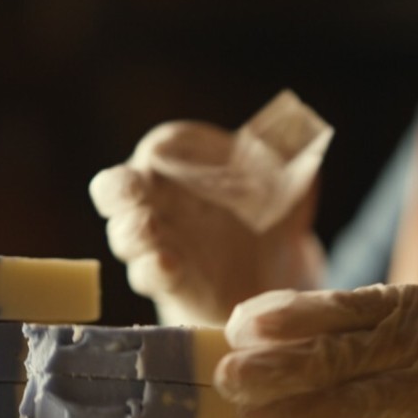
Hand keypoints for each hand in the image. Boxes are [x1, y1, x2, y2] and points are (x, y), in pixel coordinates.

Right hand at [90, 121, 324, 326]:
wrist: (274, 269)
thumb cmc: (269, 210)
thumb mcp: (291, 185)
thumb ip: (293, 161)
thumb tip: (300, 137)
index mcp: (184, 161)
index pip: (164, 146)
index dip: (169, 149)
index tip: (185, 155)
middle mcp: (159, 197)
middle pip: (118, 187)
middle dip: (119, 188)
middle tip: (131, 190)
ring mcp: (158, 240)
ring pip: (124, 234)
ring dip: (132, 232)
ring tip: (149, 229)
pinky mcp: (167, 279)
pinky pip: (146, 273)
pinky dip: (153, 269)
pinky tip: (168, 264)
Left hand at [213, 284, 417, 417]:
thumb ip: (367, 327)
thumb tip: (284, 333)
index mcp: (414, 308)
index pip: (337, 307)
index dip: (283, 316)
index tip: (237, 324)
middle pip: (334, 356)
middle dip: (273, 366)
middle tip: (224, 374)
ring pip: (347, 406)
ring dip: (289, 414)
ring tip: (244, 417)